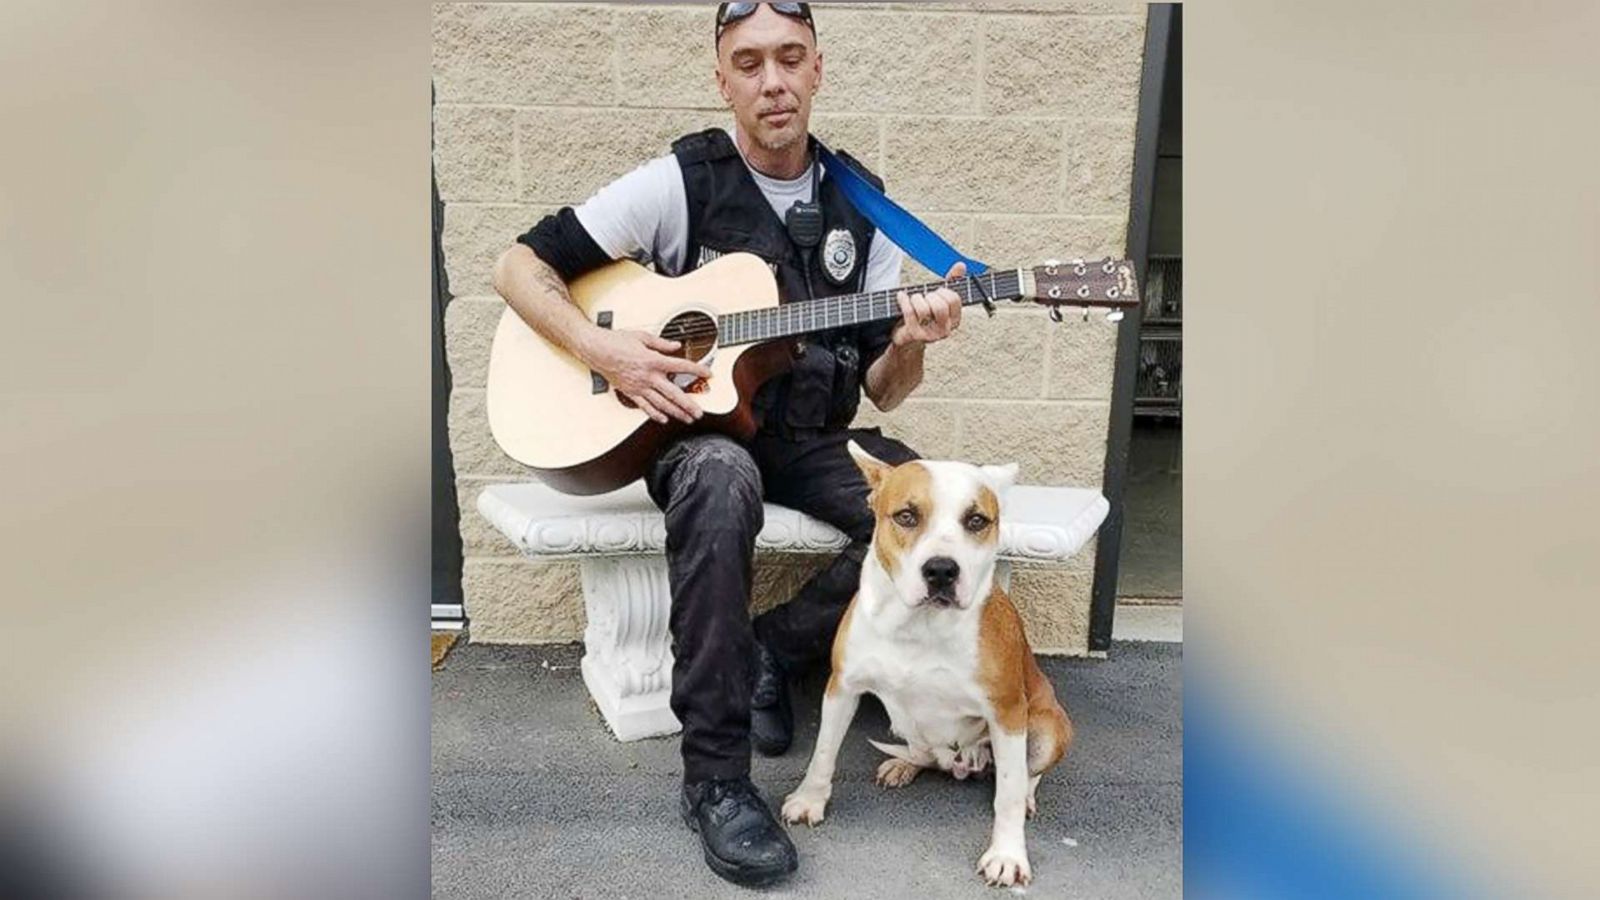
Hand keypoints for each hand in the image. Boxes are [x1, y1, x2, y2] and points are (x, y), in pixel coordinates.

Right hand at [585, 329, 711, 424]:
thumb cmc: (616, 341)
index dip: (698, 370)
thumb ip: (662, 343)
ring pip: (662, 404)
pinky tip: (664, 419)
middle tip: (700, 412)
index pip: (681, 366)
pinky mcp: (630, 393)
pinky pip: (645, 407)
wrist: (596, 350)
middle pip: (674, 394)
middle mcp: (648, 377)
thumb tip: (676, 346)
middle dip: (689, 405)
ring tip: (687, 419)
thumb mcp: (642, 336)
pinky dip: (655, 414)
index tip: (709, 374)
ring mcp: (639, 387)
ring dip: (676, 413)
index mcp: (653, 360)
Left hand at [891, 261, 964, 347]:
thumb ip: (951, 281)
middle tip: (925, 297)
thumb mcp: (939, 296)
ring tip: (914, 299)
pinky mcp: (915, 335)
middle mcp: (945, 329)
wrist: (906, 334)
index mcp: (954, 319)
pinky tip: (901, 296)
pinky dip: (904, 301)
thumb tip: (961, 265)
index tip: (936, 292)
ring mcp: (930, 334)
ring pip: (924, 310)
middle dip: (930, 296)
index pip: (954, 299)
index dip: (943, 291)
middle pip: (940, 306)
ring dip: (916, 299)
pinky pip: (910, 313)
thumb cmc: (924, 313)